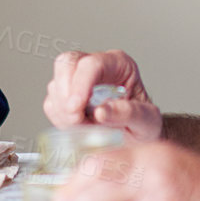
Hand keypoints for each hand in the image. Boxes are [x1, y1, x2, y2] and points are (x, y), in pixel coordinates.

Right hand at [43, 50, 161, 141]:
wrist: (137, 137)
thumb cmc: (144, 124)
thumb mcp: (147, 121)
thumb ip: (129, 114)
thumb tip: (101, 111)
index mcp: (119, 65)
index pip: (93, 64)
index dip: (81, 83)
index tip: (76, 107)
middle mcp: (96, 67)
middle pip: (66, 63)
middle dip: (65, 93)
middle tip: (76, 119)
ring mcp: (78, 80)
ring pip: (56, 85)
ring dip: (64, 111)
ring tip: (86, 127)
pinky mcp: (66, 97)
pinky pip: (51, 103)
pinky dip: (60, 119)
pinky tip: (78, 127)